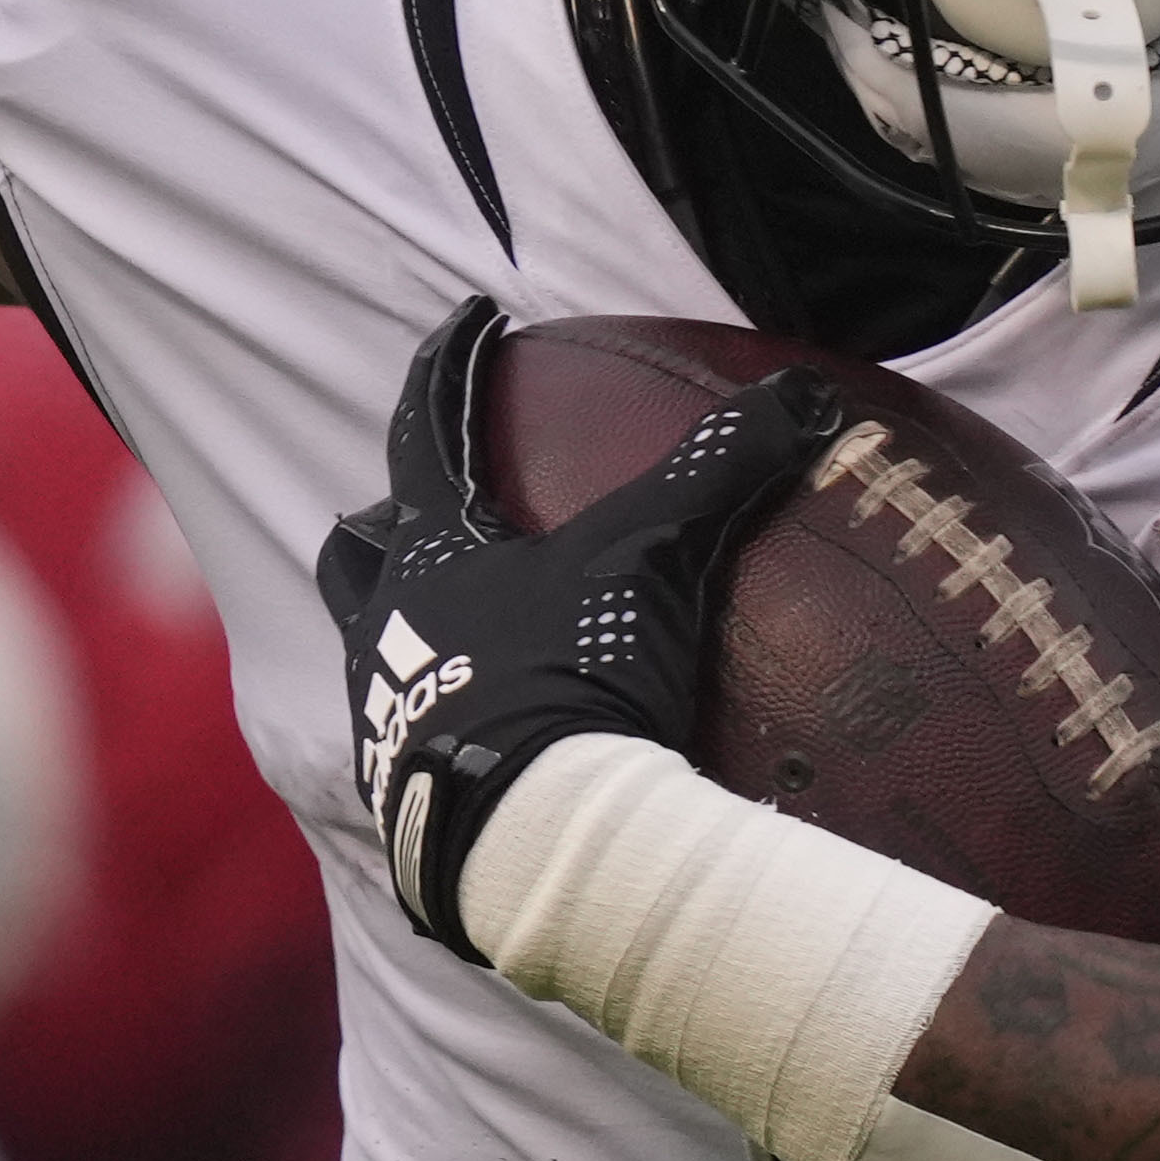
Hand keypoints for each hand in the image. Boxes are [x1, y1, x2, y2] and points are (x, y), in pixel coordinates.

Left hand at [313, 299, 843, 957]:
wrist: (530, 841)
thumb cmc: (571, 681)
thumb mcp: (652, 561)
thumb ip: (720, 471)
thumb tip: (801, 394)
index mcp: (431, 554)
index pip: (426, 428)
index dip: (450, 365)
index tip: (471, 319)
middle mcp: (385, 627)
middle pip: (358, 550)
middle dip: (389, 522)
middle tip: (438, 511)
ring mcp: (384, 719)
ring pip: (370, 650)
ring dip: (406, 627)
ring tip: (466, 630)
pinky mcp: (405, 799)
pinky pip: (410, 743)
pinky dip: (444, 724)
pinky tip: (498, 737)